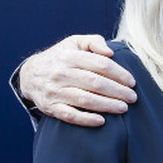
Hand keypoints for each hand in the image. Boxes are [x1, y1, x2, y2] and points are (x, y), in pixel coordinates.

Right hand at [20, 35, 136, 126]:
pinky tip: (101, 121)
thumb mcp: (74, 42)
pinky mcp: (50, 107)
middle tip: (133, 97)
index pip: (100, 64)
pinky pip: (69, 115)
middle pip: (95, 83)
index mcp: (70, 56)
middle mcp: (61, 73)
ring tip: (123, 108)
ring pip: (84, 100)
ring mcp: (55, 91)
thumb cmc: (60, 57)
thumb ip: (94, 41)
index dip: (119, 73)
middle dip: (117, 91)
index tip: (132, 82)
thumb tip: (110, 52)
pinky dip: (86, 119)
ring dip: (106, 105)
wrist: (30, 74)